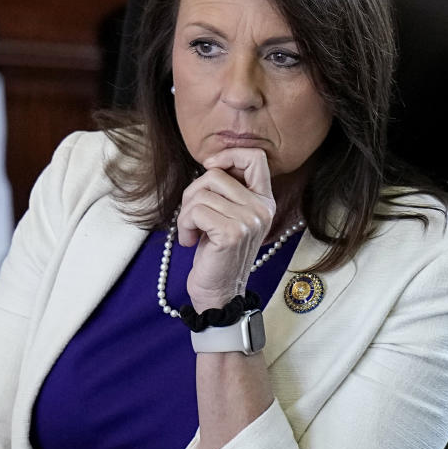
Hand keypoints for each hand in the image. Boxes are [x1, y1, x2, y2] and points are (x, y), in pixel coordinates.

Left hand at [177, 148, 275, 312]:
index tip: (209, 168)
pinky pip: (195, 211)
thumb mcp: (228, 216)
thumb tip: (211, 162)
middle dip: (193, 192)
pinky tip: (190, 240)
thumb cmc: (217, 252)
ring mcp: (249, 220)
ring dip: (186, 213)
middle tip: (192, 217)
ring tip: (191, 231)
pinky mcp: (232, 233)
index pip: (255, 158)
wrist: (219, 292)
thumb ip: (227, 190)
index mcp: (263, 201)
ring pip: (201, 192)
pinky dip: (183, 225)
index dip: (228, 155)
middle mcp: (262, 208)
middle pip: (216, 174)